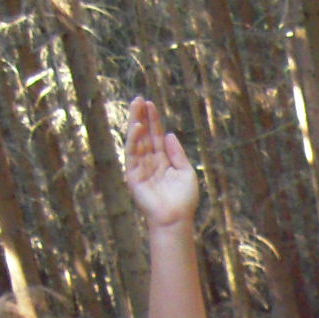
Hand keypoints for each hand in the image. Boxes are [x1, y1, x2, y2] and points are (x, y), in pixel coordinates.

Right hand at [124, 96, 199, 228]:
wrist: (176, 218)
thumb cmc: (184, 199)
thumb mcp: (186, 172)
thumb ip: (177, 154)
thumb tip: (169, 134)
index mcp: (163, 161)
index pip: (156, 136)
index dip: (154, 120)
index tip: (150, 104)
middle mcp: (150, 162)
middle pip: (144, 135)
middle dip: (142, 117)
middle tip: (139, 99)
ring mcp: (140, 168)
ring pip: (136, 141)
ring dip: (135, 123)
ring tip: (136, 106)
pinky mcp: (133, 176)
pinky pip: (132, 154)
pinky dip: (133, 140)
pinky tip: (137, 127)